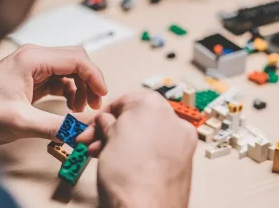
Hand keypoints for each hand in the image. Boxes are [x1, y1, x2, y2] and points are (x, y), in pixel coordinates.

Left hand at [0, 45, 106, 144]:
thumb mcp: (20, 122)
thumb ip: (54, 126)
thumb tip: (80, 131)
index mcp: (32, 59)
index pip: (76, 58)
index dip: (95, 76)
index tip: (103, 96)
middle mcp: (33, 57)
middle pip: (75, 60)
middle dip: (90, 81)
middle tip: (95, 106)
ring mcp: (32, 66)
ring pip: (68, 70)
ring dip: (80, 87)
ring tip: (80, 110)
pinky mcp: (30, 77)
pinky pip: (58, 79)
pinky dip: (68, 91)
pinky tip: (68, 107)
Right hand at [76, 91, 196, 207]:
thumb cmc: (128, 177)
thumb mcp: (105, 139)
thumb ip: (106, 124)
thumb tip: (106, 122)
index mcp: (153, 105)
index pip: (123, 101)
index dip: (103, 115)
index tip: (93, 125)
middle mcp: (173, 119)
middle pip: (137, 118)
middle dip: (113, 130)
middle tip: (94, 141)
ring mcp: (183, 142)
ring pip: (147, 135)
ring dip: (125, 143)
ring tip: (105, 157)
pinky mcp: (185, 163)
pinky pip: (159, 151)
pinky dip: (142, 154)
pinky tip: (124, 166)